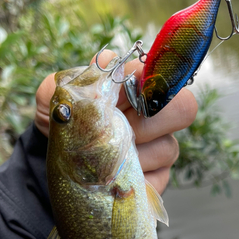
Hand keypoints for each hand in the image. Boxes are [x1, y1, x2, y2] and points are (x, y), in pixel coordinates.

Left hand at [35, 50, 196, 194]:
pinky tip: (111, 177)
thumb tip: (107, 61)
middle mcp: (154, 114)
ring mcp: (159, 146)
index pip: (164, 75)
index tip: (121, 99)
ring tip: (102, 158)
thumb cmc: (63, 127)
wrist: (60, 166)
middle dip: (148, 122)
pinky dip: (131, 177)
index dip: (148, 85)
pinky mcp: (158, 176)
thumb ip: (76, 79)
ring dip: (131, 155)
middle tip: (117, 130)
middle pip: (184, 108)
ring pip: (168, 147)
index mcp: (135, 87)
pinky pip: (158, 175)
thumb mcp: (54, 99)